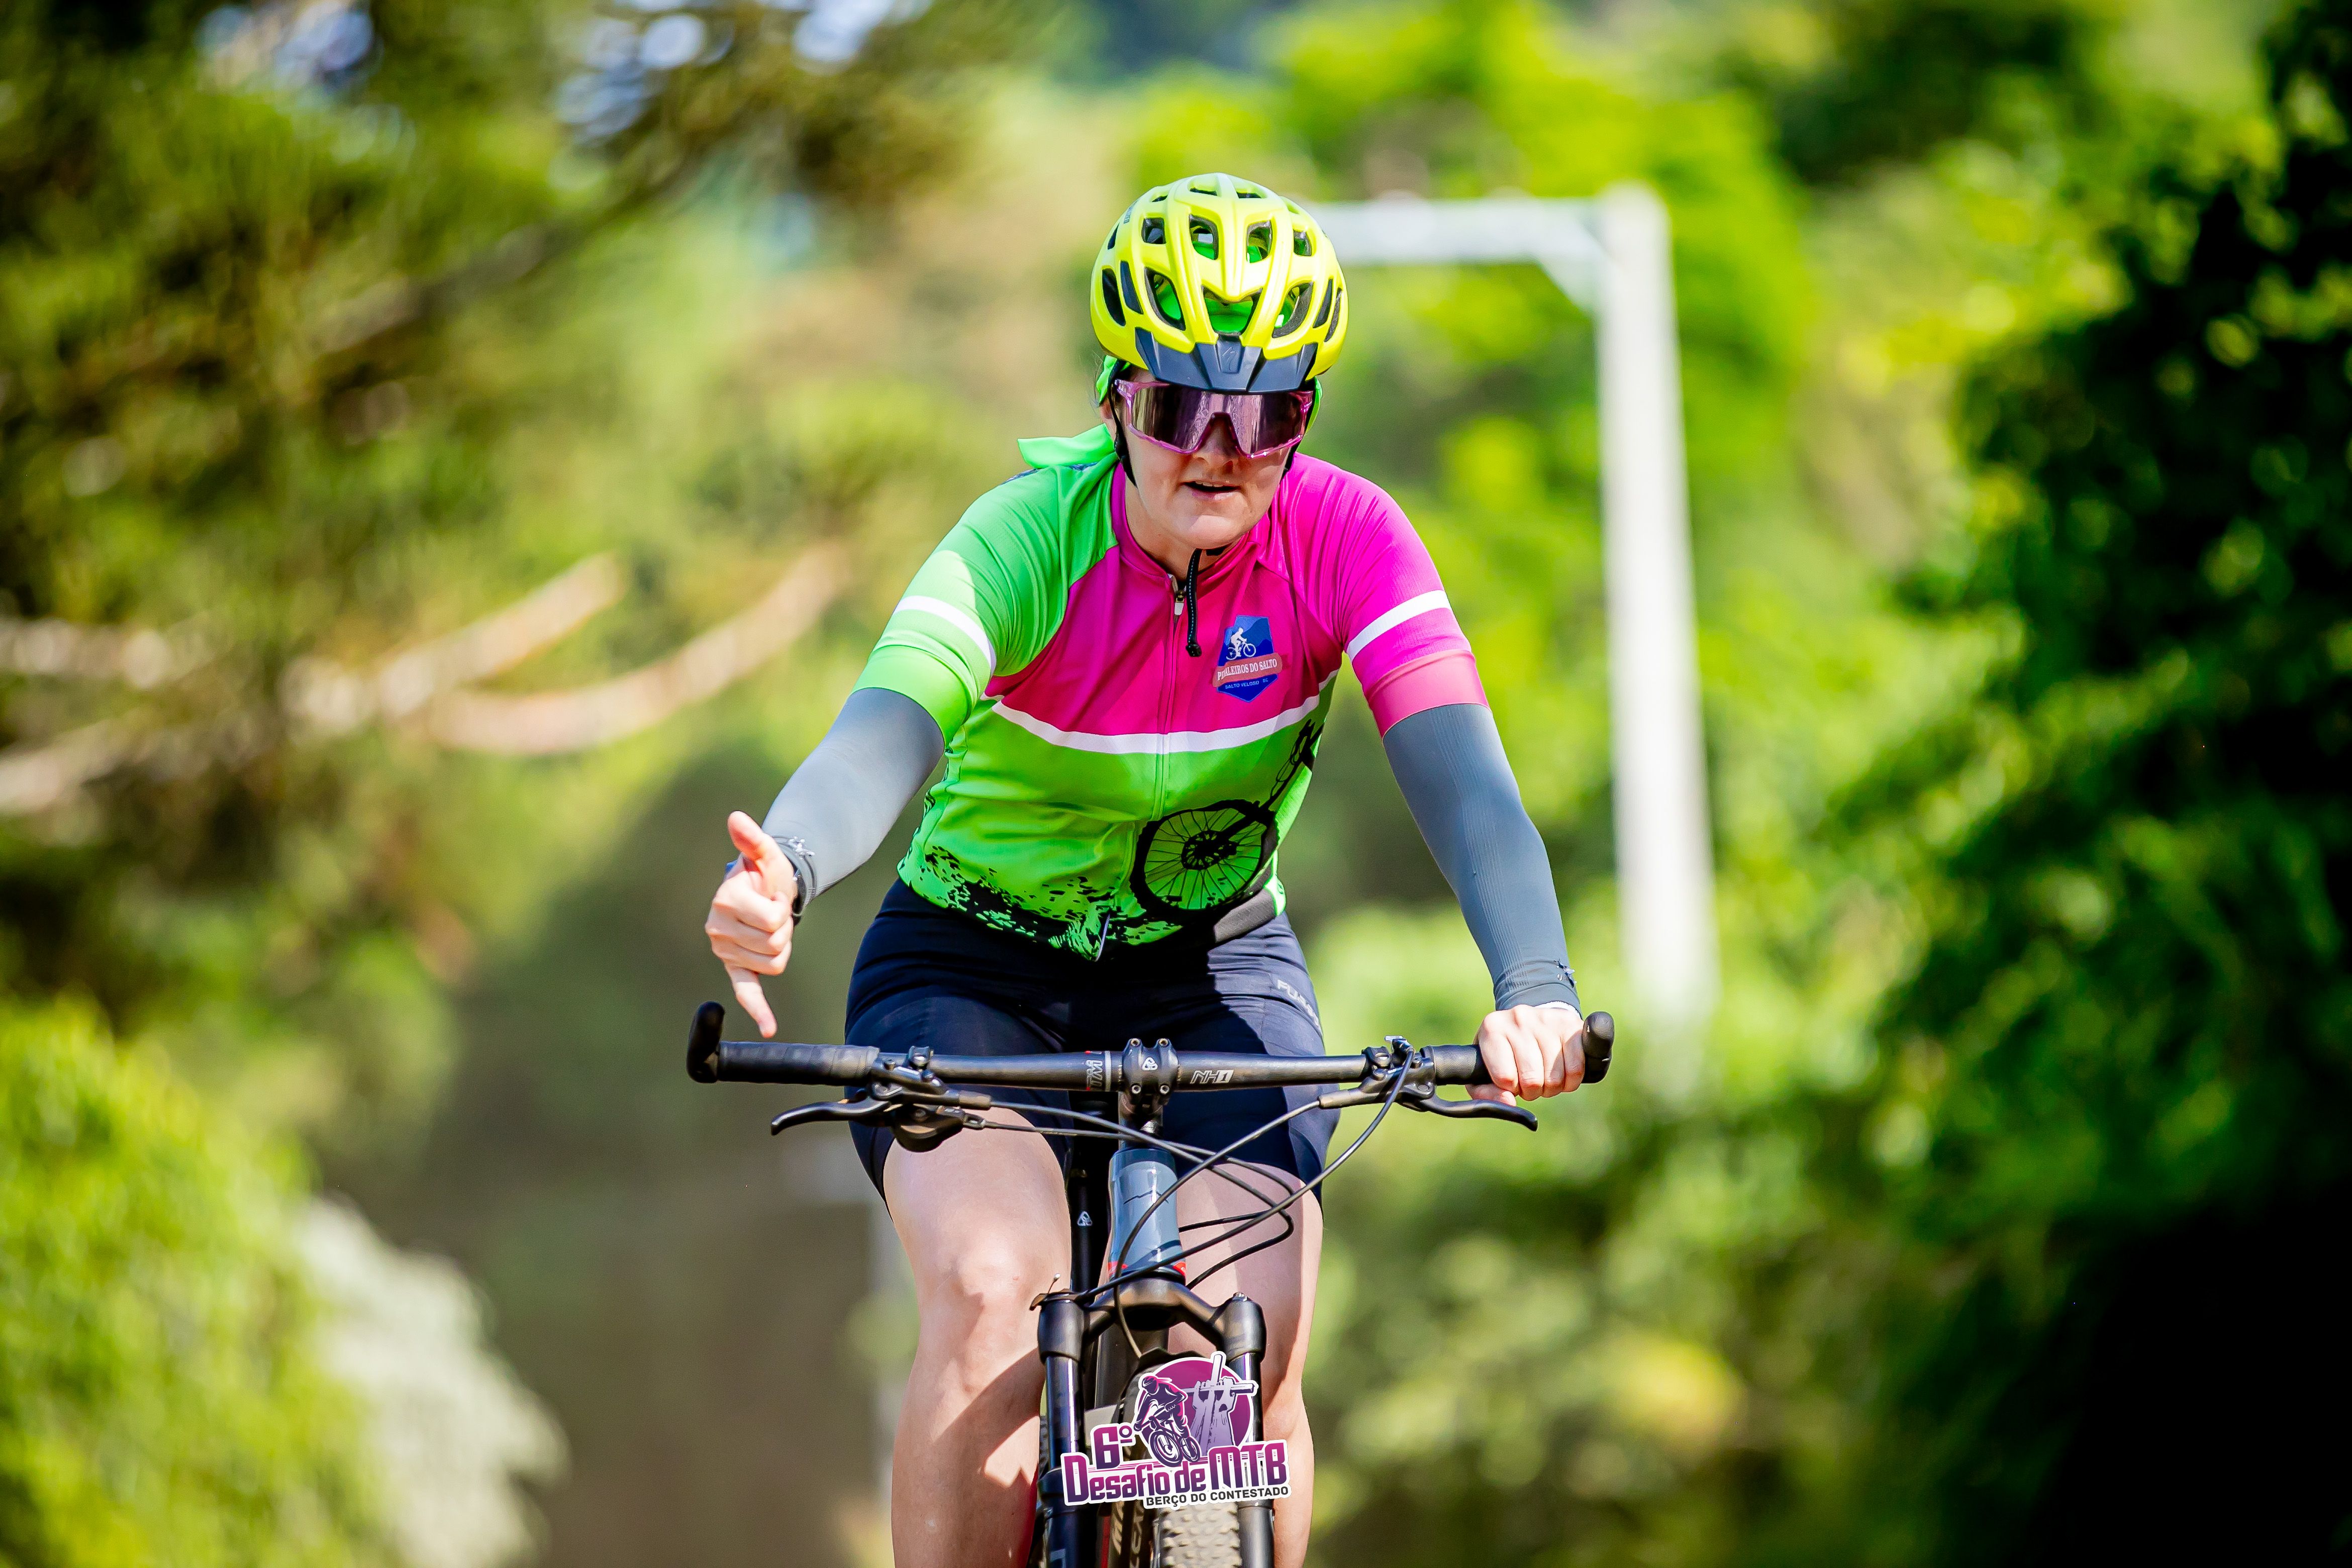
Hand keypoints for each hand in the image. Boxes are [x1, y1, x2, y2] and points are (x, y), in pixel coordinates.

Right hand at [705, 811, 800, 1037]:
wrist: (763, 890)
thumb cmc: (766, 874)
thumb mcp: (766, 854)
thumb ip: (754, 838)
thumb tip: (737, 818)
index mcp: (725, 899)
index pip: (772, 920)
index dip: (783, 910)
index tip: (775, 897)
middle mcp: (717, 927)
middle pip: (774, 944)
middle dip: (784, 929)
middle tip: (774, 913)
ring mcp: (724, 950)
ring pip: (774, 963)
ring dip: (781, 946)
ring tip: (769, 927)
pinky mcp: (734, 967)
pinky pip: (745, 990)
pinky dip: (758, 1009)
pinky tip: (769, 1026)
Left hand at [1470, 1004, 1584, 1103]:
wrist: (1531, 1022)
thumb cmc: (1505, 1053)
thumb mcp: (1485, 1070)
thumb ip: (1485, 1093)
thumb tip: (1508, 1102)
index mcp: (1492, 1029)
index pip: (1505, 1078)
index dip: (1512, 1089)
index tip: (1512, 1081)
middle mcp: (1518, 1019)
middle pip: (1532, 1080)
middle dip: (1533, 1091)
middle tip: (1530, 1081)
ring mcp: (1546, 1019)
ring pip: (1555, 1078)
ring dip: (1552, 1087)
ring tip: (1545, 1075)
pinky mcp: (1570, 1024)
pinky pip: (1576, 1068)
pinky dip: (1571, 1081)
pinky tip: (1563, 1073)